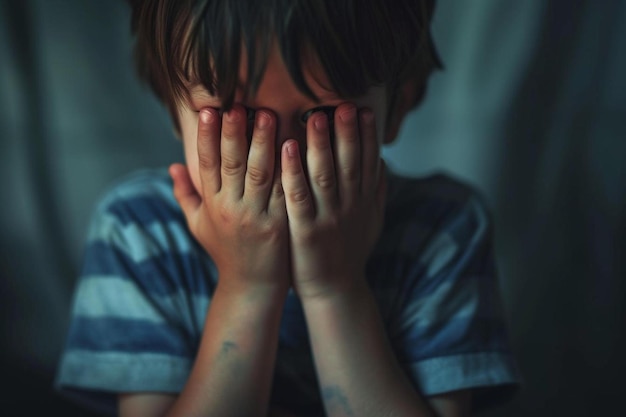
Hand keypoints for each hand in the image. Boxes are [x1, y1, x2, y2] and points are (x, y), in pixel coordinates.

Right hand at [170, 105, 289, 292]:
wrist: (252, 287)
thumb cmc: (225, 251)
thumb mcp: (199, 225)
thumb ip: (185, 195)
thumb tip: (173, 165)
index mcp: (212, 204)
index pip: (206, 164)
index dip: (206, 137)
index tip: (208, 110)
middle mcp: (232, 208)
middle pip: (231, 164)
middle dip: (234, 133)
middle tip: (239, 105)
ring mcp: (257, 216)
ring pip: (260, 174)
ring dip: (263, 143)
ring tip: (268, 115)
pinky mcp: (280, 224)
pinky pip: (285, 191)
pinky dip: (288, 168)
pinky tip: (294, 146)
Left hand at [281, 103, 386, 298]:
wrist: (335, 290)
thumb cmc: (349, 251)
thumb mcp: (371, 221)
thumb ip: (377, 191)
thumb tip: (383, 162)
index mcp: (364, 201)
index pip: (368, 161)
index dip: (367, 135)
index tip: (365, 109)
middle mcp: (349, 206)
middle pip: (349, 162)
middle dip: (347, 132)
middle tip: (343, 104)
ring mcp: (328, 218)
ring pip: (325, 175)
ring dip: (321, 144)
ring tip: (317, 116)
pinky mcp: (306, 231)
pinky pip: (299, 196)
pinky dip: (294, 171)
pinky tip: (288, 148)